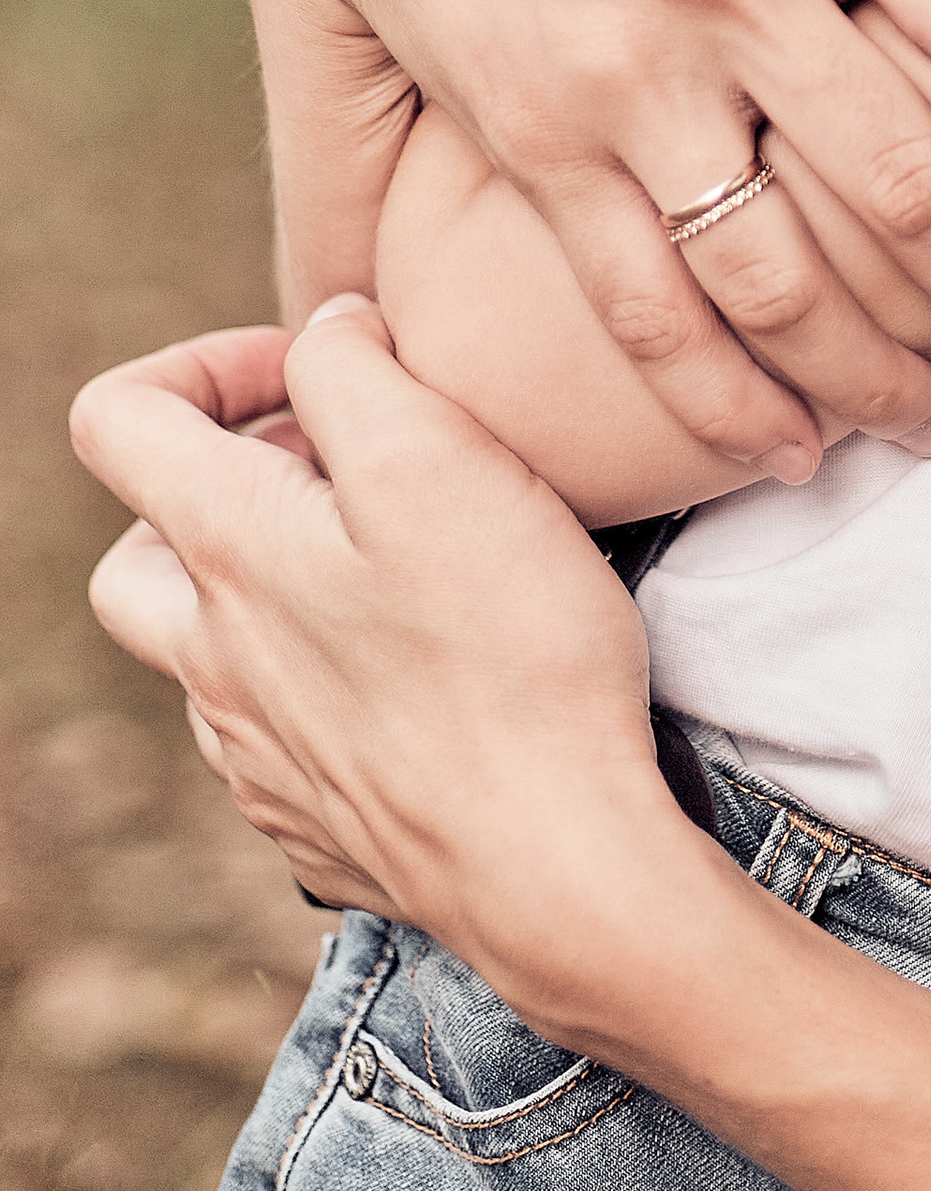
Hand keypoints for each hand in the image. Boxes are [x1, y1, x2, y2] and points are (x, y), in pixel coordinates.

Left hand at [73, 307, 682, 965]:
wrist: (555, 861)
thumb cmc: (509, 651)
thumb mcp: (440, 456)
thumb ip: (355, 368)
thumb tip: (326, 330)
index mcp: (227, 552)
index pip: (115, 419)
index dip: (201, 362)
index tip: (313, 371)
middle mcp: (211, 659)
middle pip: (138, 549)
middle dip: (219, 490)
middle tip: (341, 478)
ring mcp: (255, 755)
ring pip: (205, 651)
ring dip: (270, 593)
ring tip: (391, 575)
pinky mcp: (312, 823)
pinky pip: (277, 738)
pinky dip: (320, 689)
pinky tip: (418, 682)